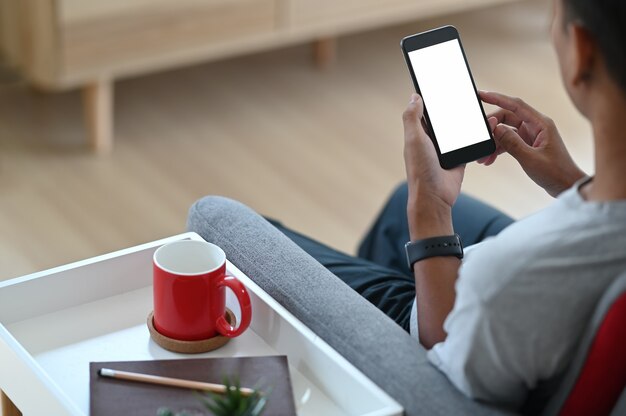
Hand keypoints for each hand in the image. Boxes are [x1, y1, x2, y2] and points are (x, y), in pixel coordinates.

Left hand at [403, 93, 463, 237]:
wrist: (436, 197)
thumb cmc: (421, 170)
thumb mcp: (414, 139)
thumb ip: (413, 117)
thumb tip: (415, 96)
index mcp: (418, 133)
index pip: (424, 109)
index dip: (430, 95)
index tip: (438, 79)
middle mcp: (431, 140)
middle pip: (444, 117)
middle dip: (452, 104)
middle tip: (462, 86)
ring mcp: (446, 148)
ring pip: (458, 128)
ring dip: (466, 118)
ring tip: (474, 102)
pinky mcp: (460, 156)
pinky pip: (469, 141)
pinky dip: (476, 134)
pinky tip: (484, 123)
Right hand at [479, 91, 585, 196]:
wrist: (566, 185)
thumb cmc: (555, 172)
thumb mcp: (530, 158)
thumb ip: (512, 142)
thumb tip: (496, 128)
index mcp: (541, 124)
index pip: (516, 105)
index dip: (497, 98)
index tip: (481, 95)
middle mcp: (536, 126)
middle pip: (507, 118)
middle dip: (492, 128)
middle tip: (480, 138)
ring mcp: (531, 135)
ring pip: (506, 131)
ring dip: (493, 142)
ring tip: (483, 156)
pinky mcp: (528, 144)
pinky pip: (508, 141)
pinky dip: (498, 149)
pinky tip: (490, 159)